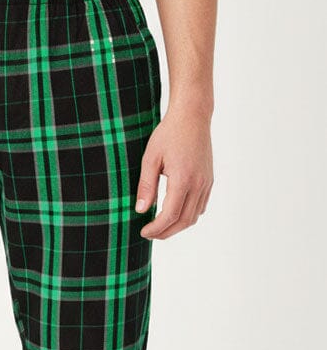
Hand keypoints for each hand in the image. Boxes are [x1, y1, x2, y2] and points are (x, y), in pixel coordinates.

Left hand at [134, 104, 213, 239]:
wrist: (192, 116)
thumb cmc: (169, 134)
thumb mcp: (150, 158)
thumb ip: (146, 186)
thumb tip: (141, 210)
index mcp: (183, 179)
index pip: (170, 215)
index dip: (156, 228)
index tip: (143, 232)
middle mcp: (198, 184)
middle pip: (184, 221)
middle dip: (165, 232)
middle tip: (150, 234)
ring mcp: (206, 183)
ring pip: (194, 217)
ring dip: (177, 226)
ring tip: (160, 226)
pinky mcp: (209, 180)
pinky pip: (200, 206)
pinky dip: (188, 216)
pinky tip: (175, 213)